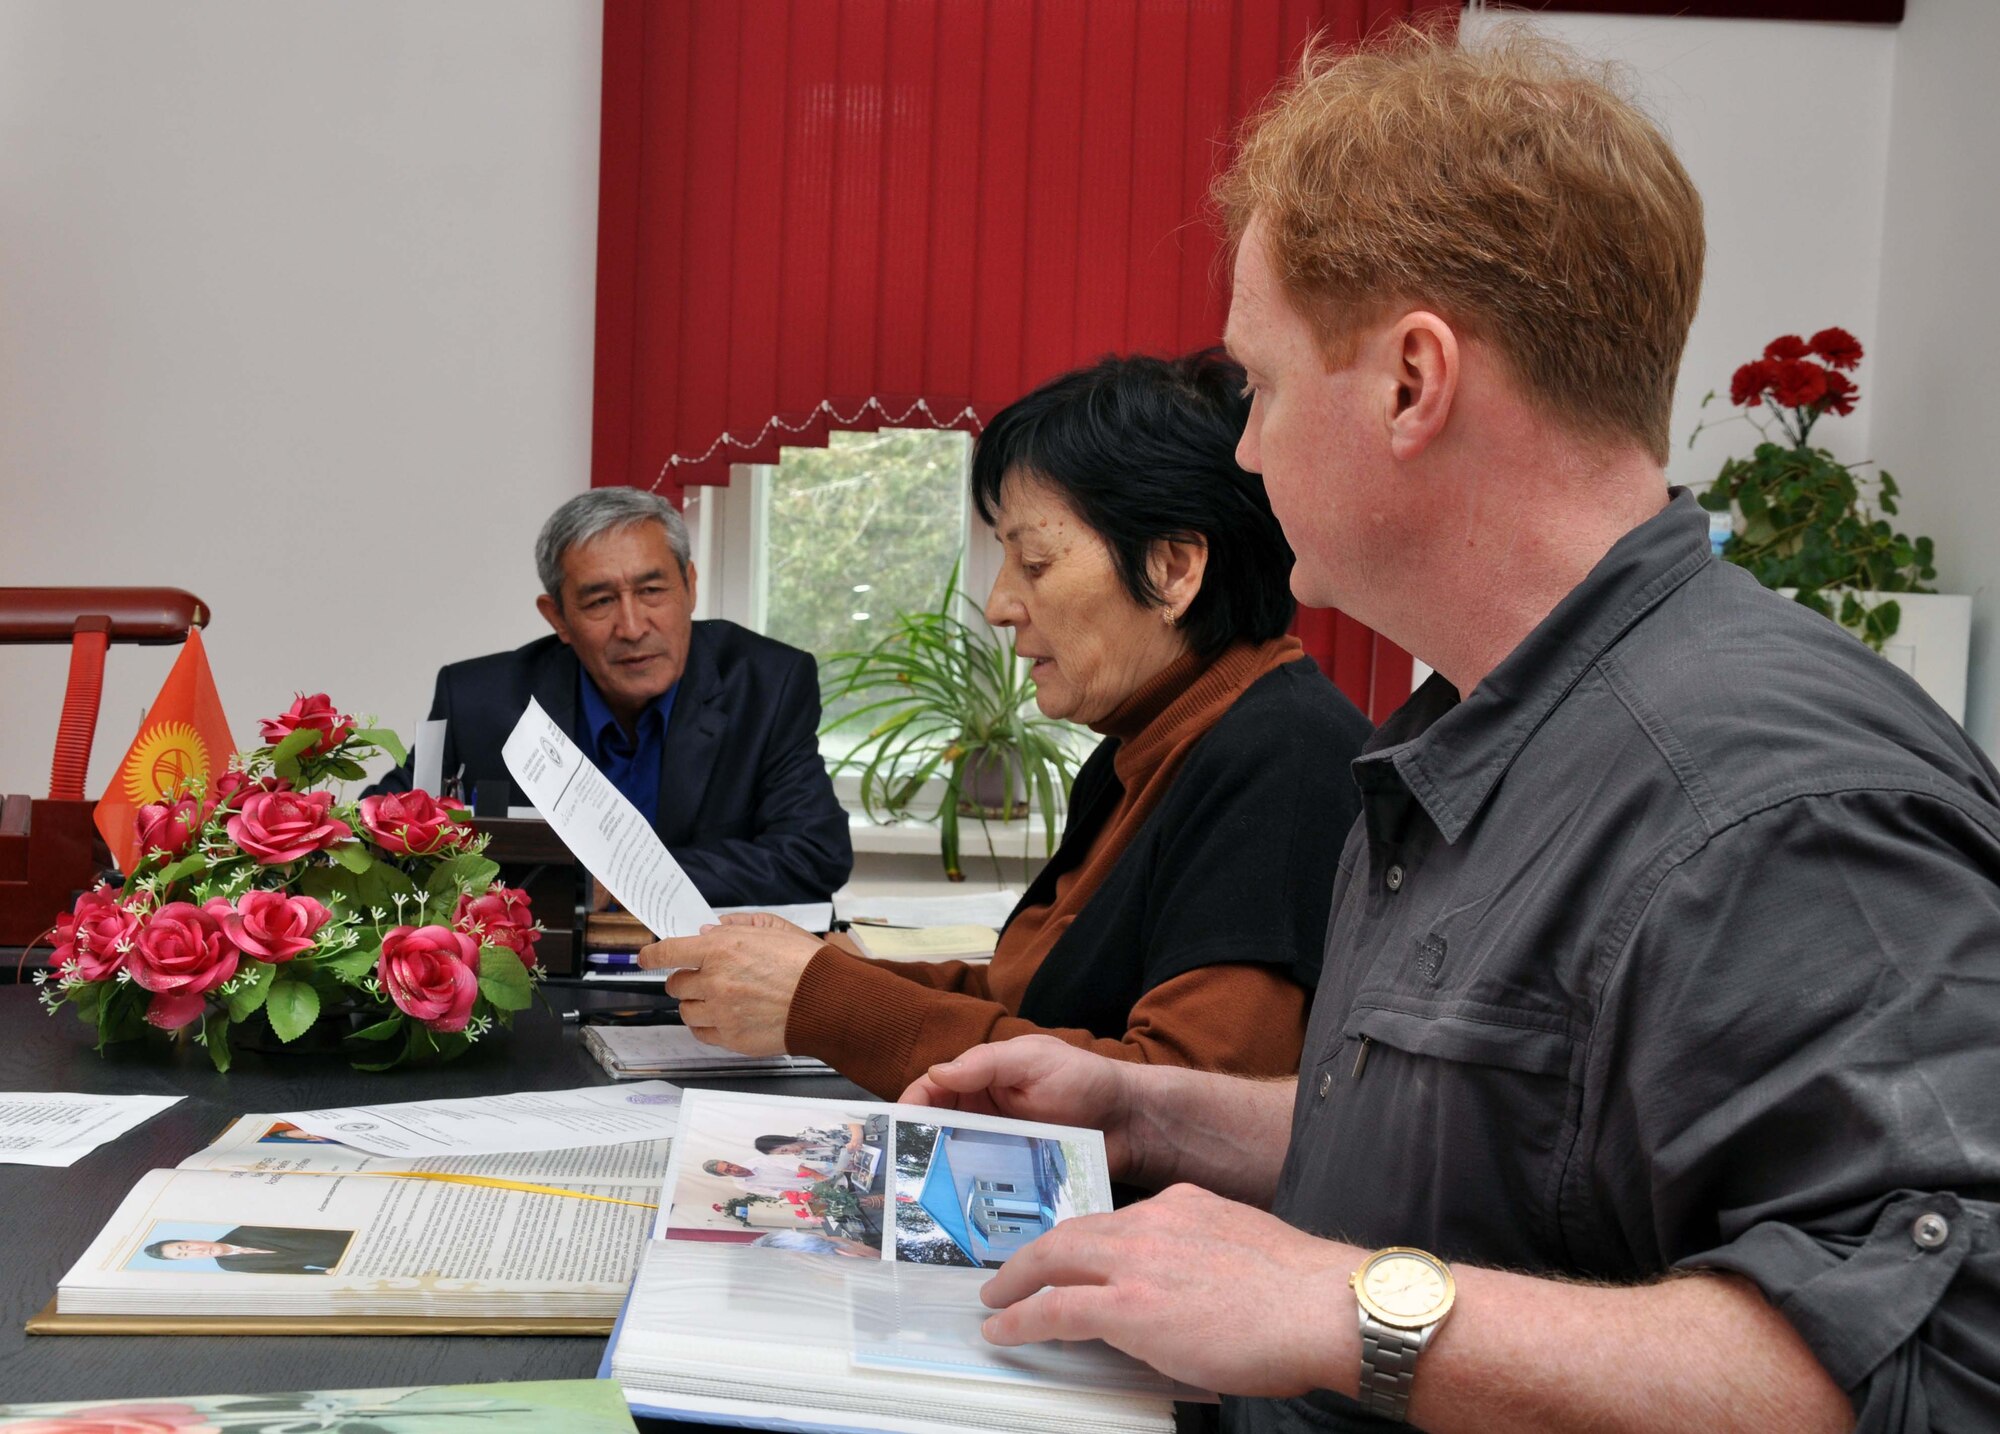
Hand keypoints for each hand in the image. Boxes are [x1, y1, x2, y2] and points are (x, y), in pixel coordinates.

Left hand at [638, 913, 822, 1055]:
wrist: (828, 1000)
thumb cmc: (807, 963)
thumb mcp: (774, 928)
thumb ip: (737, 926)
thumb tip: (709, 931)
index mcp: (721, 949)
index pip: (668, 952)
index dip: (652, 955)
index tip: (646, 958)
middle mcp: (714, 981)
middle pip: (676, 984)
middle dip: (686, 979)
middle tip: (705, 978)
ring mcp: (721, 1012)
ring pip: (686, 1010)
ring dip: (696, 1004)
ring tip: (719, 999)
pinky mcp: (731, 1038)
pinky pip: (702, 1033)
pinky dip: (707, 1025)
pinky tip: (723, 1016)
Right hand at [899, 1035, 1138, 1176]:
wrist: (1130, 1121)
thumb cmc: (1084, 1079)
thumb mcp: (1033, 1060)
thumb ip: (986, 1063)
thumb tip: (936, 1072)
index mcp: (981, 1078)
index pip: (932, 1089)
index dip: (910, 1107)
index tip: (897, 1131)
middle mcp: (982, 1113)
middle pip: (936, 1130)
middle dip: (915, 1147)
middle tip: (897, 1173)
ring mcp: (998, 1147)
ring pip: (955, 1161)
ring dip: (937, 1175)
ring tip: (917, 1199)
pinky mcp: (1015, 1176)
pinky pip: (984, 1185)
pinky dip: (968, 1195)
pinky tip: (955, 1213)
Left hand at [979, 1184, 1354, 1398]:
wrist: (1324, 1307)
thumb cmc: (1302, 1296)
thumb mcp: (1241, 1250)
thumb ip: (1204, 1257)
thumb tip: (1187, 1292)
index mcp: (1183, 1206)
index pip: (1116, 1220)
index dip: (1085, 1240)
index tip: (1072, 1255)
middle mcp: (1153, 1223)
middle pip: (1072, 1232)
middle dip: (1035, 1255)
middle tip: (1009, 1274)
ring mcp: (1137, 1262)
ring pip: (1055, 1260)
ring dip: (1018, 1282)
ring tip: (997, 1301)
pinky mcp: (1129, 1307)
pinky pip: (1055, 1310)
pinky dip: (1021, 1320)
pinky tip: (1004, 1331)